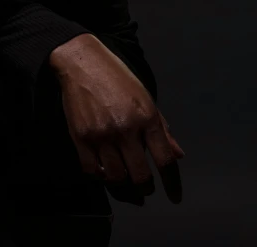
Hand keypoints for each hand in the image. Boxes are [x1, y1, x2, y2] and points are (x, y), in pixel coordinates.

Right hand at [49, 33, 184, 206]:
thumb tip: (178, 155)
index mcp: (146, 117)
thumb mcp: (145, 97)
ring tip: (126, 183)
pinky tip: (106, 173)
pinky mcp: (81, 137)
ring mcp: (101, 135)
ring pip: (116, 177)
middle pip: (140, 176)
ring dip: (124, 186)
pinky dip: (102, 177)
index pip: (164, 160)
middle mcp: (125, 129)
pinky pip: (93, 170)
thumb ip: (162, 128)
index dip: (173, 184)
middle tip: (145, 187)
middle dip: (146, 187)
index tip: (174, 197)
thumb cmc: (117, 77)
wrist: (82, 62)